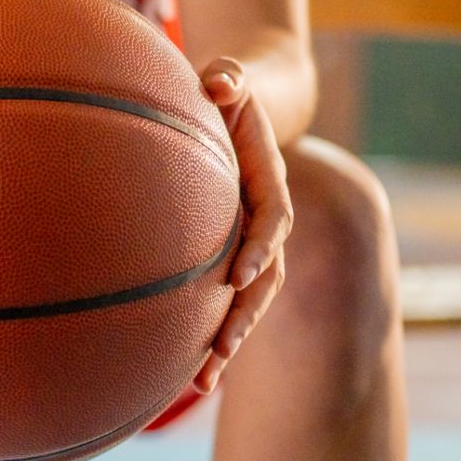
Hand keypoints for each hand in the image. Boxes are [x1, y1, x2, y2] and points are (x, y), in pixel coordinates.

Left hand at [193, 56, 293, 394]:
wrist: (238, 110)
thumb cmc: (227, 92)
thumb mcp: (231, 78)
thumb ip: (229, 78)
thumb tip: (220, 82)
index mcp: (269, 184)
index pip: (273, 220)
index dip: (261, 248)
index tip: (241, 274)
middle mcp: (266, 223)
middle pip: (265, 278)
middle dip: (246, 315)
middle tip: (224, 347)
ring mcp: (249, 246)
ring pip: (247, 304)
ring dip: (228, 343)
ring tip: (202, 383)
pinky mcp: (228, 260)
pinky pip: (222, 304)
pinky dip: (210, 340)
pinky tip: (187, 382)